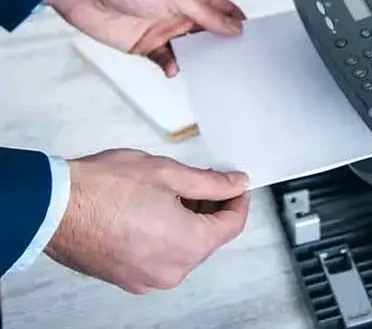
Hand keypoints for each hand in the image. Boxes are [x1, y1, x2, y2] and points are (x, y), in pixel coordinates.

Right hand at [44, 149, 249, 293]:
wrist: (52, 208)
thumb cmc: (102, 189)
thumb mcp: (168, 173)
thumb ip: (210, 183)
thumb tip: (235, 184)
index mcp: (189, 245)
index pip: (232, 225)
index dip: (238, 200)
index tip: (236, 185)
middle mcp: (172, 270)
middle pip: (209, 239)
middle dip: (211, 210)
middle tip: (203, 182)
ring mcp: (148, 278)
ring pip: (184, 249)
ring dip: (188, 223)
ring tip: (172, 193)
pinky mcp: (128, 278)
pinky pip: (160, 257)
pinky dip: (165, 237)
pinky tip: (153, 212)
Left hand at [45, 0, 245, 75]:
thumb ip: (206, 15)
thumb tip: (234, 28)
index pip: (225, 10)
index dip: (238, 24)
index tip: (251, 40)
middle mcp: (183, 12)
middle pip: (211, 33)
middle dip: (222, 46)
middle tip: (234, 61)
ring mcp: (166, 29)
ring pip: (192, 51)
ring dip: (198, 60)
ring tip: (207, 69)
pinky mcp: (148, 46)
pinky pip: (168, 61)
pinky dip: (174, 67)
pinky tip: (174, 69)